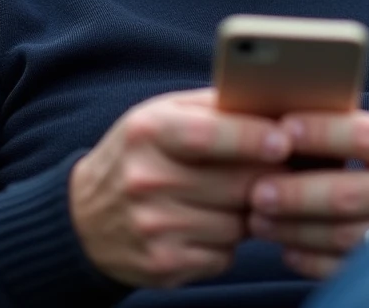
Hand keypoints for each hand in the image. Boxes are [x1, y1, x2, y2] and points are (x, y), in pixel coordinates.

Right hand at [69, 89, 291, 288]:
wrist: (84, 219)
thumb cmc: (140, 155)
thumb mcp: (163, 115)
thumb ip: (214, 105)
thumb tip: (273, 103)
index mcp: (147, 132)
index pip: (208, 135)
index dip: (251, 138)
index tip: (284, 140)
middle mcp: (145, 180)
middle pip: (236, 182)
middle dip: (267, 176)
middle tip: (279, 169)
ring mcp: (153, 227)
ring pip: (238, 223)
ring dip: (248, 212)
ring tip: (235, 197)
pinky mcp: (162, 265)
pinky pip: (225, 255)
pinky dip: (228, 243)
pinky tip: (210, 226)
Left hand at [247, 111, 368, 279]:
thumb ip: (355, 128)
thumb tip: (283, 120)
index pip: (360, 135)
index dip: (318, 133)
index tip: (280, 129)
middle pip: (344, 194)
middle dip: (293, 194)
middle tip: (255, 191)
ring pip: (341, 235)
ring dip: (293, 230)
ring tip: (259, 220)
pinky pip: (348, 266)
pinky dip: (312, 261)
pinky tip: (288, 250)